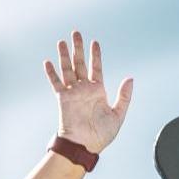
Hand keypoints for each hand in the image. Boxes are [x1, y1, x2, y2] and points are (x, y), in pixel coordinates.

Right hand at [44, 30, 133, 153]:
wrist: (85, 145)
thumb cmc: (102, 134)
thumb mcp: (118, 114)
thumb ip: (124, 96)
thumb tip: (130, 78)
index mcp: (97, 91)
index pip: (96, 68)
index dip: (95, 55)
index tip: (94, 42)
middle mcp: (84, 89)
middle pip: (80, 63)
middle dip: (78, 48)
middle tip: (76, 33)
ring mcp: (73, 93)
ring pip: (68, 69)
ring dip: (64, 56)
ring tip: (62, 41)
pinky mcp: (63, 99)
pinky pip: (56, 83)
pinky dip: (52, 73)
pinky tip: (48, 61)